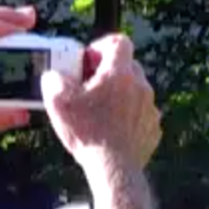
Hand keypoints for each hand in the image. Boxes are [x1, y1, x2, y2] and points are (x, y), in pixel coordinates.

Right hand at [45, 35, 160, 170]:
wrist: (114, 167)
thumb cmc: (87, 132)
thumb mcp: (58, 102)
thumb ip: (54, 79)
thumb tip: (55, 75)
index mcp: (120, 74)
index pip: (120, 42)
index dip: (102, 45)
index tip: (88, 59)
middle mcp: (141, 86)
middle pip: (128, 66)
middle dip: (108, 70)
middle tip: (88, 84)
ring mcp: (151, 107)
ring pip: (135, 90)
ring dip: (118, 93)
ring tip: (97, 109)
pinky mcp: (153, 126)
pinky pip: (140, 112)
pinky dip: (127, 114)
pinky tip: (110, 127)